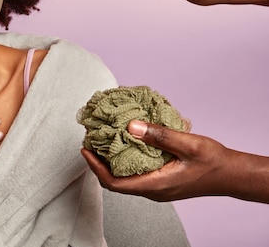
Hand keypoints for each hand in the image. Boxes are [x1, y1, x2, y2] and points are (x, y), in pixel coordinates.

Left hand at [81, 120, 234, 201]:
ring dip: (111, 162)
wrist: (231, 174)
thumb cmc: (213, 162)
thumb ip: (159, 135)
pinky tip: (125, 144)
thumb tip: (131, 126)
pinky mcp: (161, 183)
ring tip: (103, 141)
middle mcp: (153, 190)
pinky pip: (135, 175)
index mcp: (155, 185)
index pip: (115, 183)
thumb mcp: (187, 144)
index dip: (95, 167)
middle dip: (99, 163)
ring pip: (125, 179)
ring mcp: (157, 188)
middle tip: (90, 142)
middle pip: (115, 182)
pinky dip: (124, 162)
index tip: (85, 150)